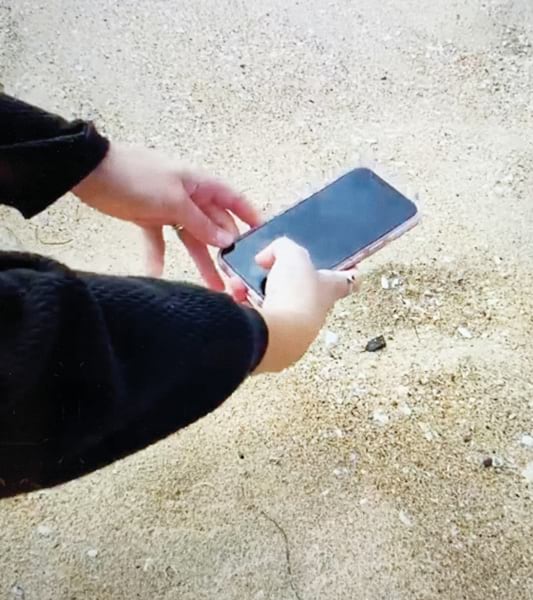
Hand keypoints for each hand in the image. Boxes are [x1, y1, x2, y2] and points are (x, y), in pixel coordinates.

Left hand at [73, 143, 260, 288]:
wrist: (92, 172)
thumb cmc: (138, 178)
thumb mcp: (174, 202)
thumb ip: (201, 223)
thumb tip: (227, 240)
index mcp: (200, 185)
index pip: (233, 200)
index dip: (250, 216)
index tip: (263, 236)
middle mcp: (189, 197)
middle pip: (214, 225)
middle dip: (224, 250)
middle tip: (234, 277)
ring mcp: (169, 208)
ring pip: (191, 238)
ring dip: (200, 261)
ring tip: (212, 288)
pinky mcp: (148, 218)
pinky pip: (159, 241)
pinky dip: (158, 257)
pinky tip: (157, 275)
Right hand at [252, 238, 358, 372]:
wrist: (276, 336)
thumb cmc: (296, 296)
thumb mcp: (292, 255)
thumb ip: (283, 247)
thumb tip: (268, 257)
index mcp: (328, 290)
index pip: (347, 280)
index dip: (348, 272)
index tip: (353, 267)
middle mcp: (314, 312)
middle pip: (303, 292)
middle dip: (281, 280)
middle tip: (265, 269)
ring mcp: (293, 330)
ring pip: (274, 305)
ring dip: (255, 293)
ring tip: (239, 284)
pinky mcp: (271, 342)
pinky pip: (255, 319)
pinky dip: (243, 307)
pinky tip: (234, 298)